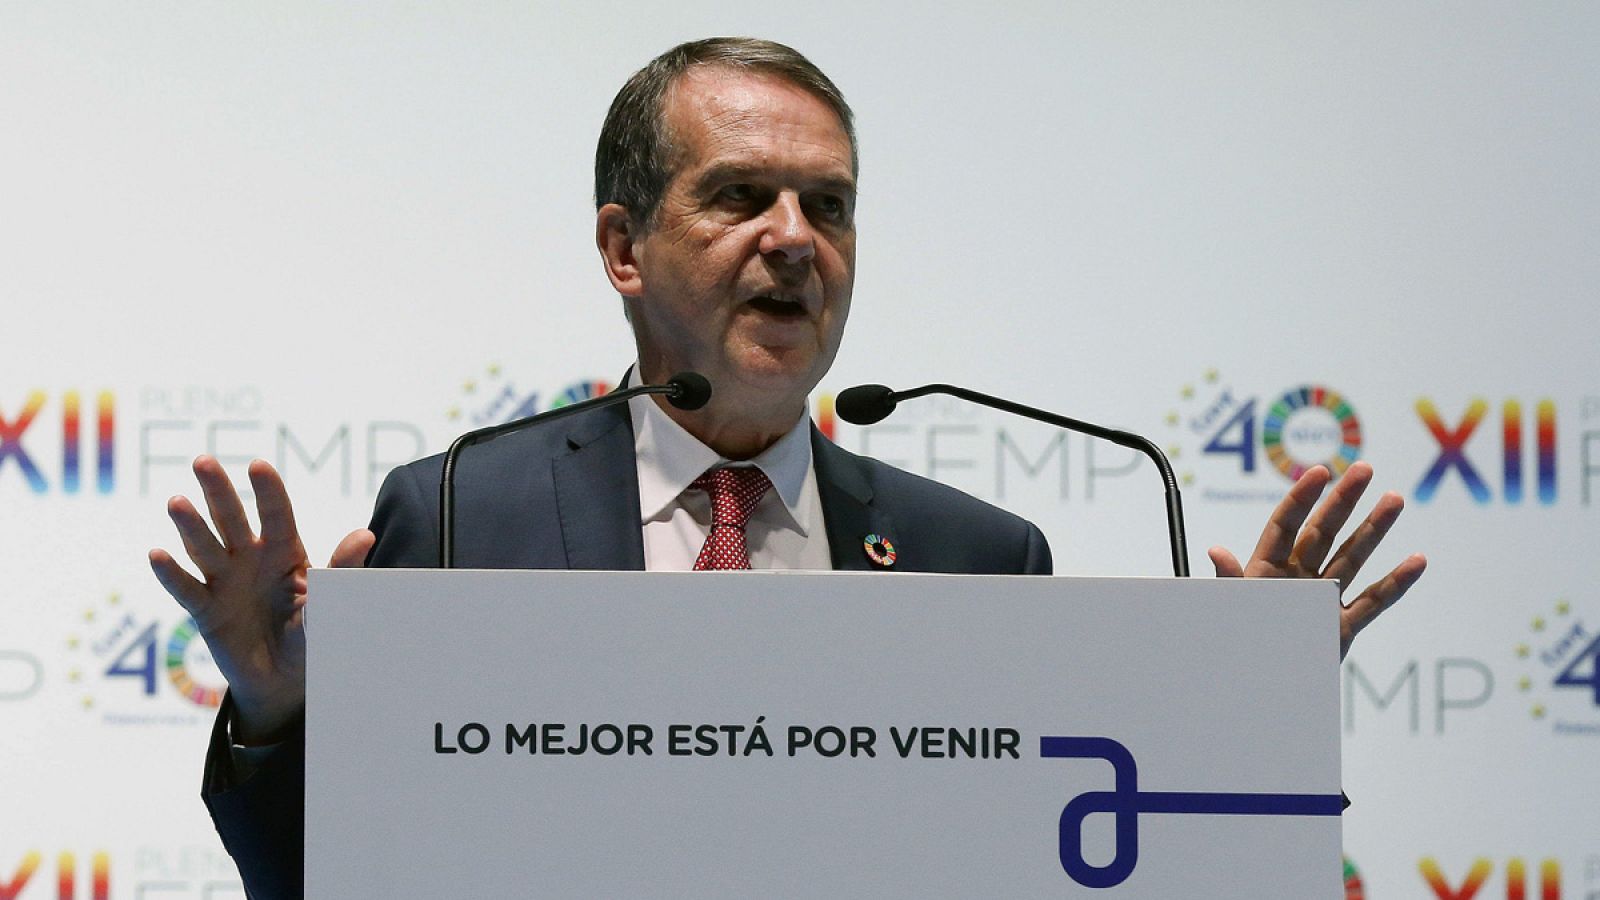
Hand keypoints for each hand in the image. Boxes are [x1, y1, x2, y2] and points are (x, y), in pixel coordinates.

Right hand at [149, 456, 373, 742]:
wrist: (287, 679)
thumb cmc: (313, 632)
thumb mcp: (330, 603)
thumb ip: (340, 571)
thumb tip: (365, 535)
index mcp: (284, 551)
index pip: (276, 515)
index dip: (268, 492)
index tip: (258, 465)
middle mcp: (250, 559)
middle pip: (231, 519)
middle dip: (218, 491)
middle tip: (203, 461)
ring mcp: (225, 582)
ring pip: (205, 548)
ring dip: (190, 526)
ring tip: (177, 503)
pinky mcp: (205, 611)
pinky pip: (187, 590)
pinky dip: (171, 574)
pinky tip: (158, 554)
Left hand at [1207, 461, 1425, 659]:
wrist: (1255, 690)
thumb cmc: (1235, 647)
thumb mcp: (1230, 611)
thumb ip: (1229, 582)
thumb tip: (1216, 551)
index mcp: (1265, 570)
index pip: (1285, 525)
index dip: (1302, 498)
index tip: (1320, 472)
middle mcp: (1296, 578)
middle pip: (1323, 532)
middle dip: (1344, 501)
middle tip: (1364, 469)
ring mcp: (1322, 600)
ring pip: (1353, 558)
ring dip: (1374, 530)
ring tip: (1394, 500)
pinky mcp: (1342, 627)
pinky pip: (1373, 601)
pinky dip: (1396, 583)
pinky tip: (1417, 560)